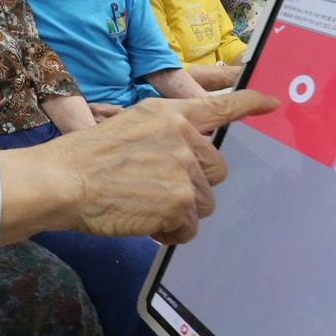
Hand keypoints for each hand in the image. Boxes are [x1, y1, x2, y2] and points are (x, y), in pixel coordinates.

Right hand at [0, 90, 277, 245]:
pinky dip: (170, 233)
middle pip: (215, 170)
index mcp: (167, 114)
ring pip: (203, 203)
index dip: (249, 103)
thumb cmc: (81, 159)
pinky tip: (143, 224)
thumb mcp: (125, 126)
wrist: (62, 181)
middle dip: (192, 186)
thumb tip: (186, 161)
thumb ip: (161, 135)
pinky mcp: (180, 202)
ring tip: (142, 208)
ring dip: (180, 212)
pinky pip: (190, 228)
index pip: (218, 106)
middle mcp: (182, 136)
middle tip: (155, 192)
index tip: (272, 102)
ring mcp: (183, 169)